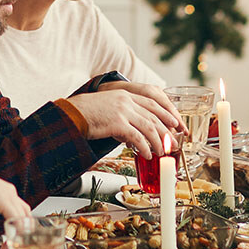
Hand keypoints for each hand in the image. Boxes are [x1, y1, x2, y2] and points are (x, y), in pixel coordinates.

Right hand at [0, 158, 29, 237]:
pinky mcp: (3, 199)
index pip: (21, 210)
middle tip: (18, 245)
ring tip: (14, 245)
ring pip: (23, 216)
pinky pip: (16, 217)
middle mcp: (10, 192)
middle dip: (24, 230)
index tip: (15, 238)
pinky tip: (12, 239)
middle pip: (26, 214)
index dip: (20, 225)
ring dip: (21, 233)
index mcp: (5, 192)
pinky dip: (16, 230)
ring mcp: (8, 194)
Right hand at [67, 89, 181, 158]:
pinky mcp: (117, 123)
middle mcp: (126, 100)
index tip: (176, 123)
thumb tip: (137, 132)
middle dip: (167, 130)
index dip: (167, 113)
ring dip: (158, 142)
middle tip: (173, 142)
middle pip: (154, 115)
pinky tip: (147, 154)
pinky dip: (145, 148)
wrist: (72, 114)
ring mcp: (122, 111)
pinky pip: (137, 138)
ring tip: (161, 152)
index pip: (153, 101)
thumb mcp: (109, 106)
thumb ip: (124, 113)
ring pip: (149, 127)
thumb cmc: (87, 113)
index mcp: (125, 94)